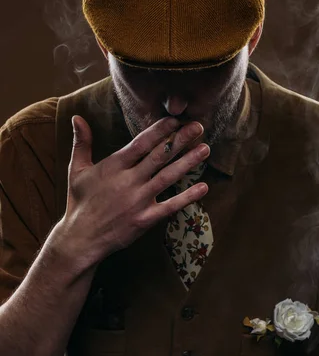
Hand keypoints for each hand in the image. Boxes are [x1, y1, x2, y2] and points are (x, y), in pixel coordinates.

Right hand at [59, 115, 209, 265]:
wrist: (80, 238)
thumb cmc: (79, 202)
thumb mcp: (76, 170)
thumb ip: (81, 143)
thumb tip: (77, 117)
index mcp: (113, 166)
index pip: (141, 143)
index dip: (160, 130)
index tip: (176, 120)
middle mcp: (128, 181)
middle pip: (159, 156)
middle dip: (180, 140)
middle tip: (198, 127)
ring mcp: (138, 200)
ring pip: (168, 177)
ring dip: (188, 162)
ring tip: (205, 149)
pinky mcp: (145, 219)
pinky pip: (170, 206)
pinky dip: (187, 197)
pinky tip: (203, 187)